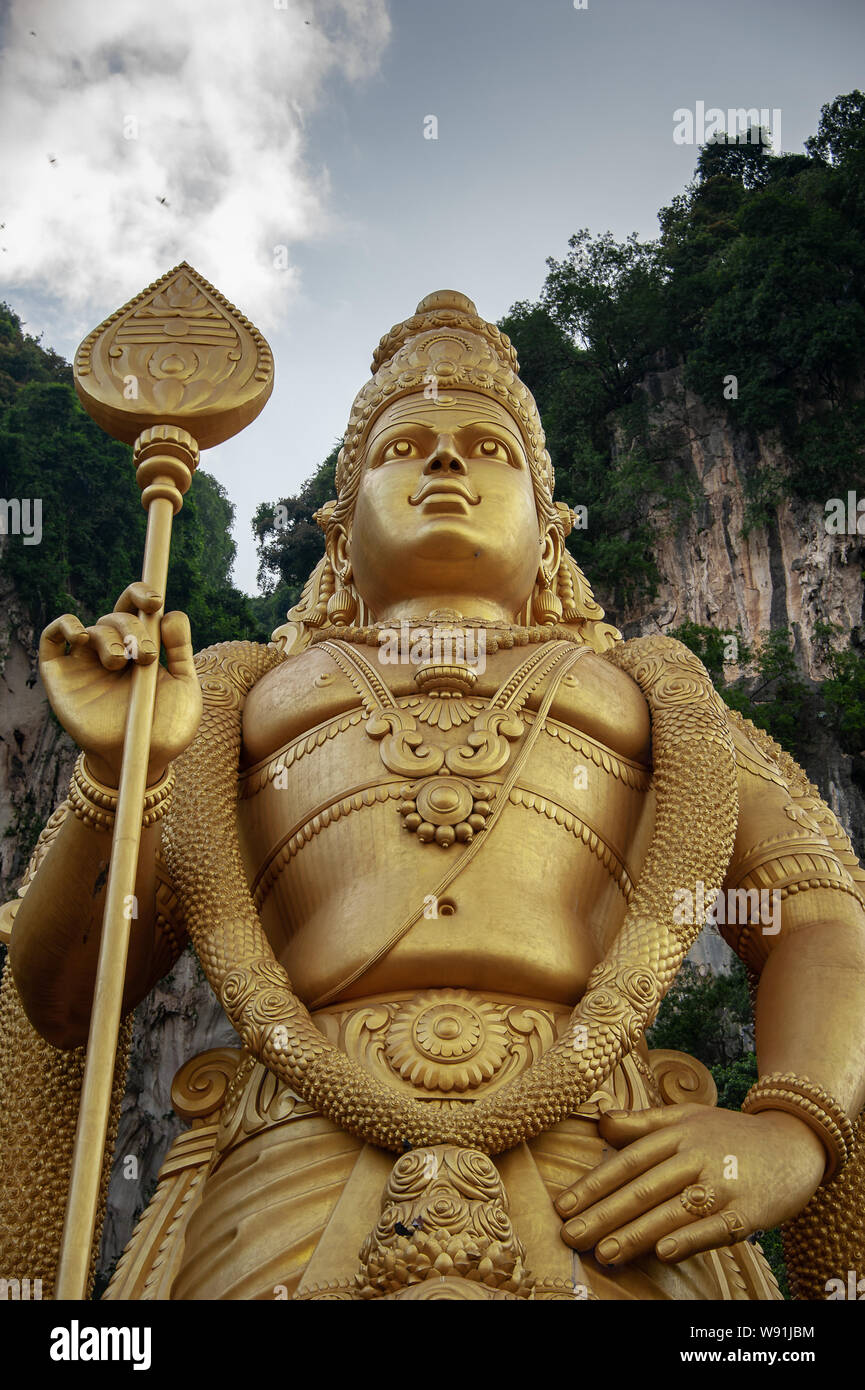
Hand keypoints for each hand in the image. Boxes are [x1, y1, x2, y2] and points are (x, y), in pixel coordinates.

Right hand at [39, 583, 202, 785]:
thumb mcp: (184, 687)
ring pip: (92, 628)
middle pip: (116, 617)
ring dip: (109, 637)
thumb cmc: (166, 728)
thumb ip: (180, 650)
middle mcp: (112, 650)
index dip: (141, 594)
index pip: (136, 608)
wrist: (141, 761)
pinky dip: (64, 626)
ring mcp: (85, 662)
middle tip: (145, 655)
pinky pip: (51, 639)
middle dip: (132, 628)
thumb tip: (172, 614)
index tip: (155, 601)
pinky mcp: (60, 676)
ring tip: (120, 662)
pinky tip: (81, 636)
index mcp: (141, 648)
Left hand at [555, 1103, 825, 1264]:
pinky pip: (714, 1228)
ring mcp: (722, 1183)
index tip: (564, 1205)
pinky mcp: (748, 1211)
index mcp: (678, 1133)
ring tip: (604, 1253)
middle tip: (570, 1236)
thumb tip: (601, 1120)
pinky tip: (662, 1252)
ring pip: (672, 1210)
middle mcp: (697, 1156)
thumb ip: (644, 1122)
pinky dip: (688, 1239)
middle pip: (644, 1188)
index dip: (594, 1184)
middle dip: (604, 1214)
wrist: (795, 1143)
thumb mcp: (689, 1117)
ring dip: (636, 1233)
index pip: (628, 1160)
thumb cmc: (731, 1134)